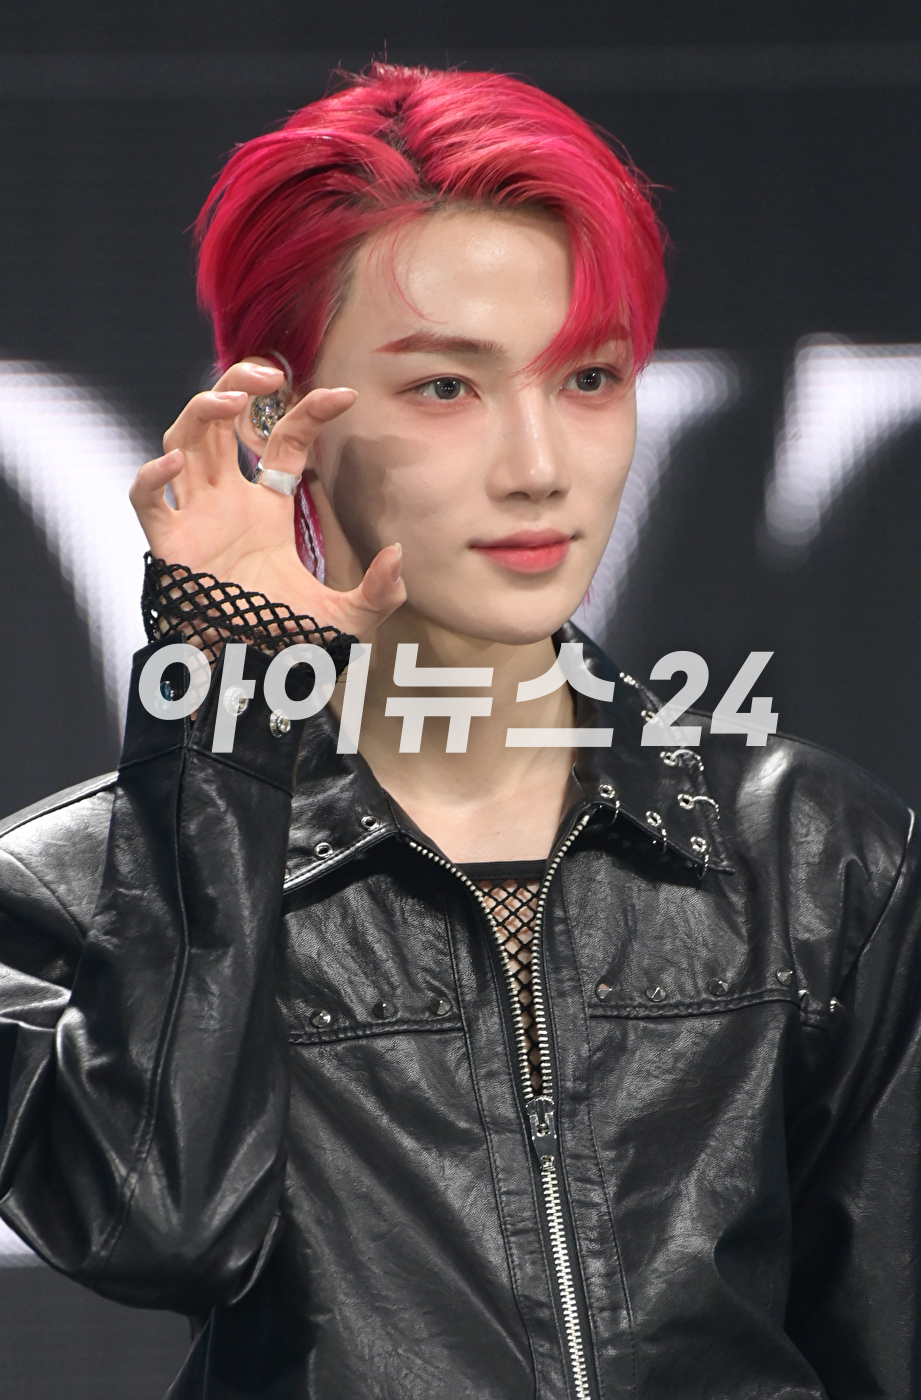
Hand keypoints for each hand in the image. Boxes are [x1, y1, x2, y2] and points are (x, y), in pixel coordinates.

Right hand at [130, 361, 404, 641]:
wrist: (251, 680)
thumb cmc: (290, 645)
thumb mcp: (349, 620)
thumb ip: (380, 591)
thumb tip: (400, 556)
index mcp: (268, 509)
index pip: (284, 441)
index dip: (309, 411)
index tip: (344, 396)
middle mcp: (227, 503)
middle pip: (221, 423)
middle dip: (236, 387)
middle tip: (264, 373)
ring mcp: (196, 520)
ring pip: (182, 442)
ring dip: (198, 413)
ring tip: (230, 401)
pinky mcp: (168, 547)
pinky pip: (147, 502)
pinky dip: (151, 479)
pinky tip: (174, 463)